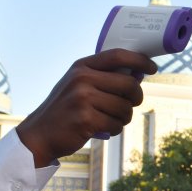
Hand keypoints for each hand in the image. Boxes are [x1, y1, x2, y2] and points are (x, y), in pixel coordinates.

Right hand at [16, 49, 156, 166]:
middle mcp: (82, 79)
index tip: (152, 68)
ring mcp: (83, 98)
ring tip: (111, 120)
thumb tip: (138, 75)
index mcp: (82, 66)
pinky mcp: (85, 119)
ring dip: (124, 118)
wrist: (39, 134)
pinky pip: (116, 124)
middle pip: (129, 83)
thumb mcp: (78, 85)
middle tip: (131, 104)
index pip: (118, 56)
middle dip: (136, 97)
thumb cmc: (65, 110)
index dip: (140, 60)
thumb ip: (103, 78)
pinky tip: (103, 130)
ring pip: (125, 107)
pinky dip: (114, 129)